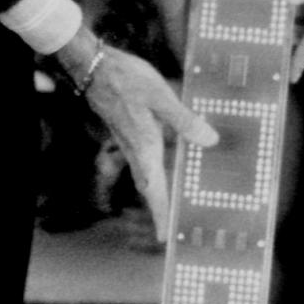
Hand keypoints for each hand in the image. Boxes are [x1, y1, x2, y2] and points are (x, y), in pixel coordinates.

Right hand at [53, 29, 217, 239]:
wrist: (93, 66)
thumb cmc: (125, 77)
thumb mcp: (160, 96)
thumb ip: (184, 120)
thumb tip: (209, 141)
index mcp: (144, 145)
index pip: (154, 188)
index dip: (161, 213)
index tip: (164, 236)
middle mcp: (135, 148)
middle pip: (148, 188)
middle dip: (158, 210)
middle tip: (165, 232)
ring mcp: (129, 141)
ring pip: (144, 176)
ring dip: (155, 195)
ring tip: (166, 208)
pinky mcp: (127, 131)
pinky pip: (142, 161)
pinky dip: (152, 174)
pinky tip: (161, 168)